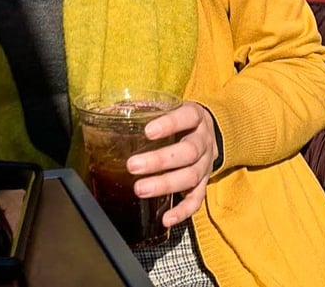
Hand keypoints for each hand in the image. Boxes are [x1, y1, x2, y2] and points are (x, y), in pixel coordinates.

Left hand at [125, 102, 218, 227]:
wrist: (210, 130)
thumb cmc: (181, 118)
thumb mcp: (172, 106)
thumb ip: (149, 108)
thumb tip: (114, 109)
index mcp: (195, 117)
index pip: (186, 117)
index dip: (169, 124)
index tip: (148, 131)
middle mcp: (203, 141)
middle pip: (187, 152)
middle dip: (160, 161)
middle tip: (133, 166)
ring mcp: (206, 164)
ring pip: (191, 177)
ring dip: (165, 185)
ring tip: (140, 189)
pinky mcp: (205, 183)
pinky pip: (197, 199)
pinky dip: (183, 211)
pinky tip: (166, 218)